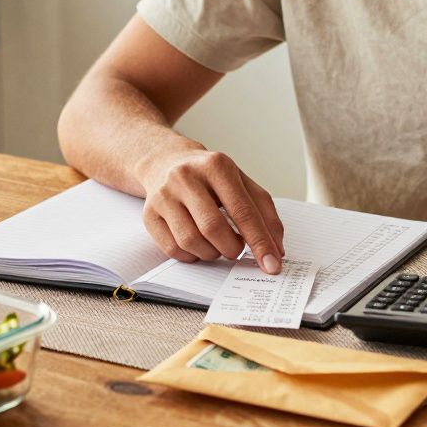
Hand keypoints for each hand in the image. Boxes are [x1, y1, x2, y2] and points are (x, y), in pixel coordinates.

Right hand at [137, 149, 285, 273]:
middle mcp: (186, 177)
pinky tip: (198, 244)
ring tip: (218, 244)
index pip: (242, 210)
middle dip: (232, 248)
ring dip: (212, 253)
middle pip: (213, 228)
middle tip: (238, 249)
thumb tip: (276, 249)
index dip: (260, 241)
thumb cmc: (210, 177)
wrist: (166, 162)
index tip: (272, 264)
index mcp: (216, 166)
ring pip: (191, 241)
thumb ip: (264, 212)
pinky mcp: (149, 214)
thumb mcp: (241, 183)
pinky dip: (192, 255)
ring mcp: (164, 195)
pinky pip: (173, 249)